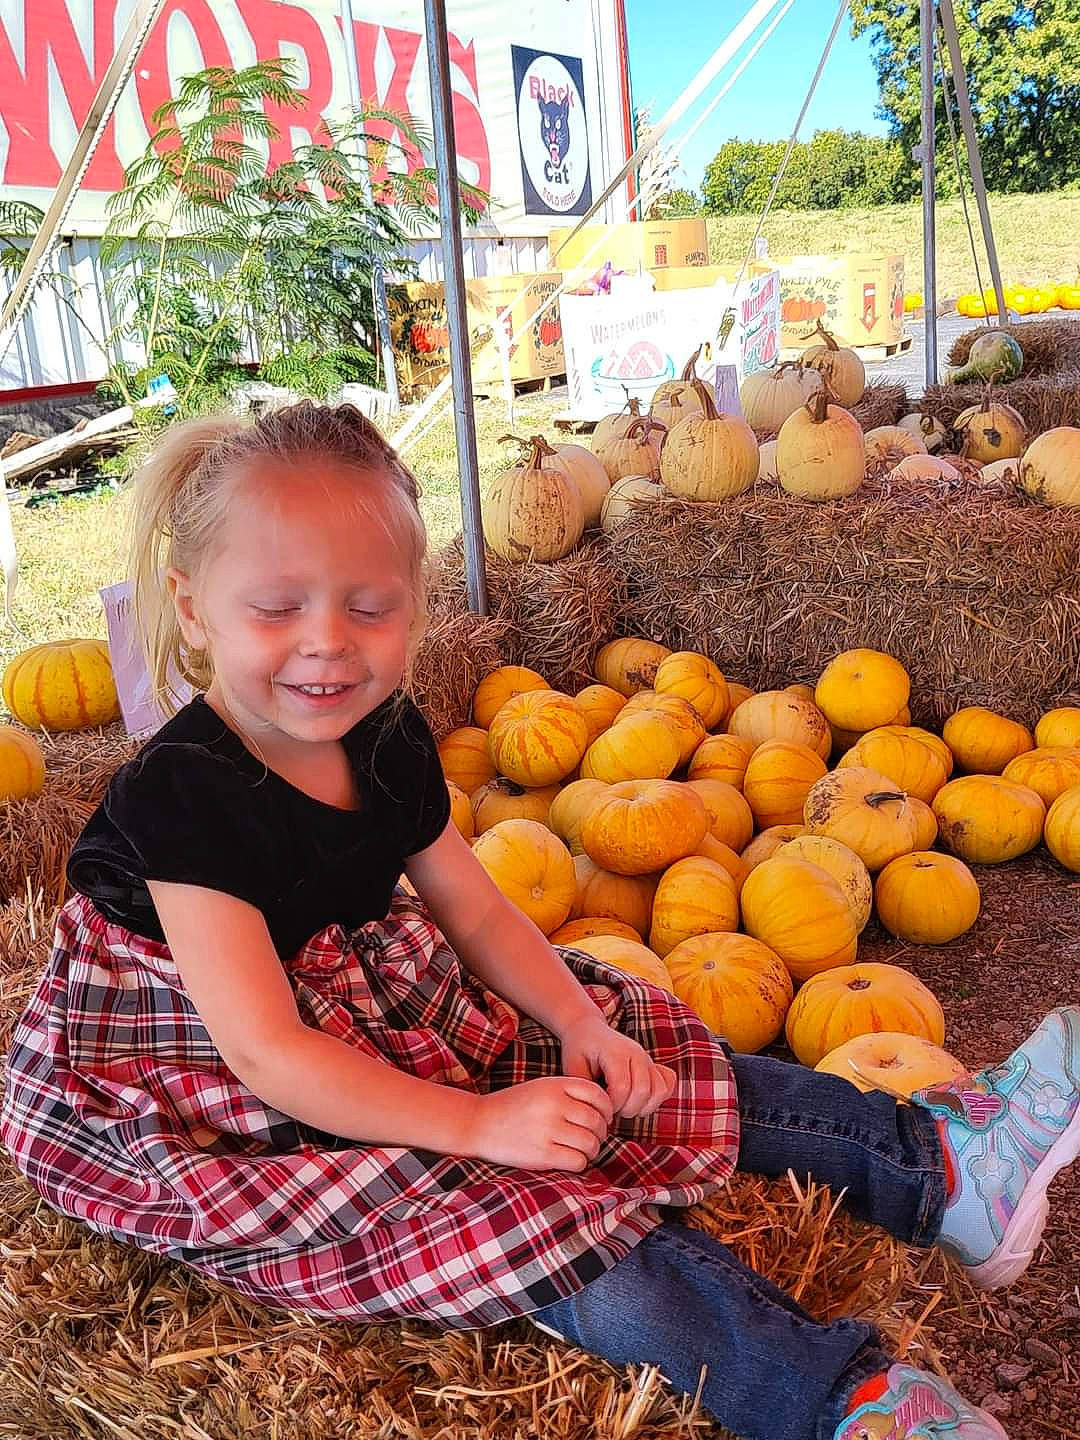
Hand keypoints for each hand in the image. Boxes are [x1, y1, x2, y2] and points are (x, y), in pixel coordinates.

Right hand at [461, 1076, 614, 1170]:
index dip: (606, 1109)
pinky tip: (569, 1159)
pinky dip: (579, 1163)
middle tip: (592, 1138)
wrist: (479, 1123)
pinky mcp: (542, 1154)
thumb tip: (603, 1112)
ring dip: (591, 1150)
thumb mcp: (541, 1087)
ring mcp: (548, 1129)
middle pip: (597, 1121)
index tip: (602, 1118)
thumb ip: (569, 1093)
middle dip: (600, 1133)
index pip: (598, 1095)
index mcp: (555, 1085)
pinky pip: (578, 1161)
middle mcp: (554, 1104)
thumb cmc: (513, 1106)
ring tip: (582, 1150)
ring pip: (590, 1143)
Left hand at [558, 1014, 675, 1118]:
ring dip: (643, 1106)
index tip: (600, 1107)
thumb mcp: (572, 1064)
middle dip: (626, 1109)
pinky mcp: (654, 1065)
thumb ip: (582, 1086)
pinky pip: (667, 1084)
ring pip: (658, 1090)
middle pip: (643, 1091)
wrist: (589, 1030)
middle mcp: (636, 1054)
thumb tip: (593, 1107)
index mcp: (615, 1052)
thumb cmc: (579, 1048)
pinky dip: (657, 1098)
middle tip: (611, 1110)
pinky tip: (639, 1100)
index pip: (622, 1087)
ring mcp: (647, 1059)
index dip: (612, 1105)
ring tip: (624, 1107)